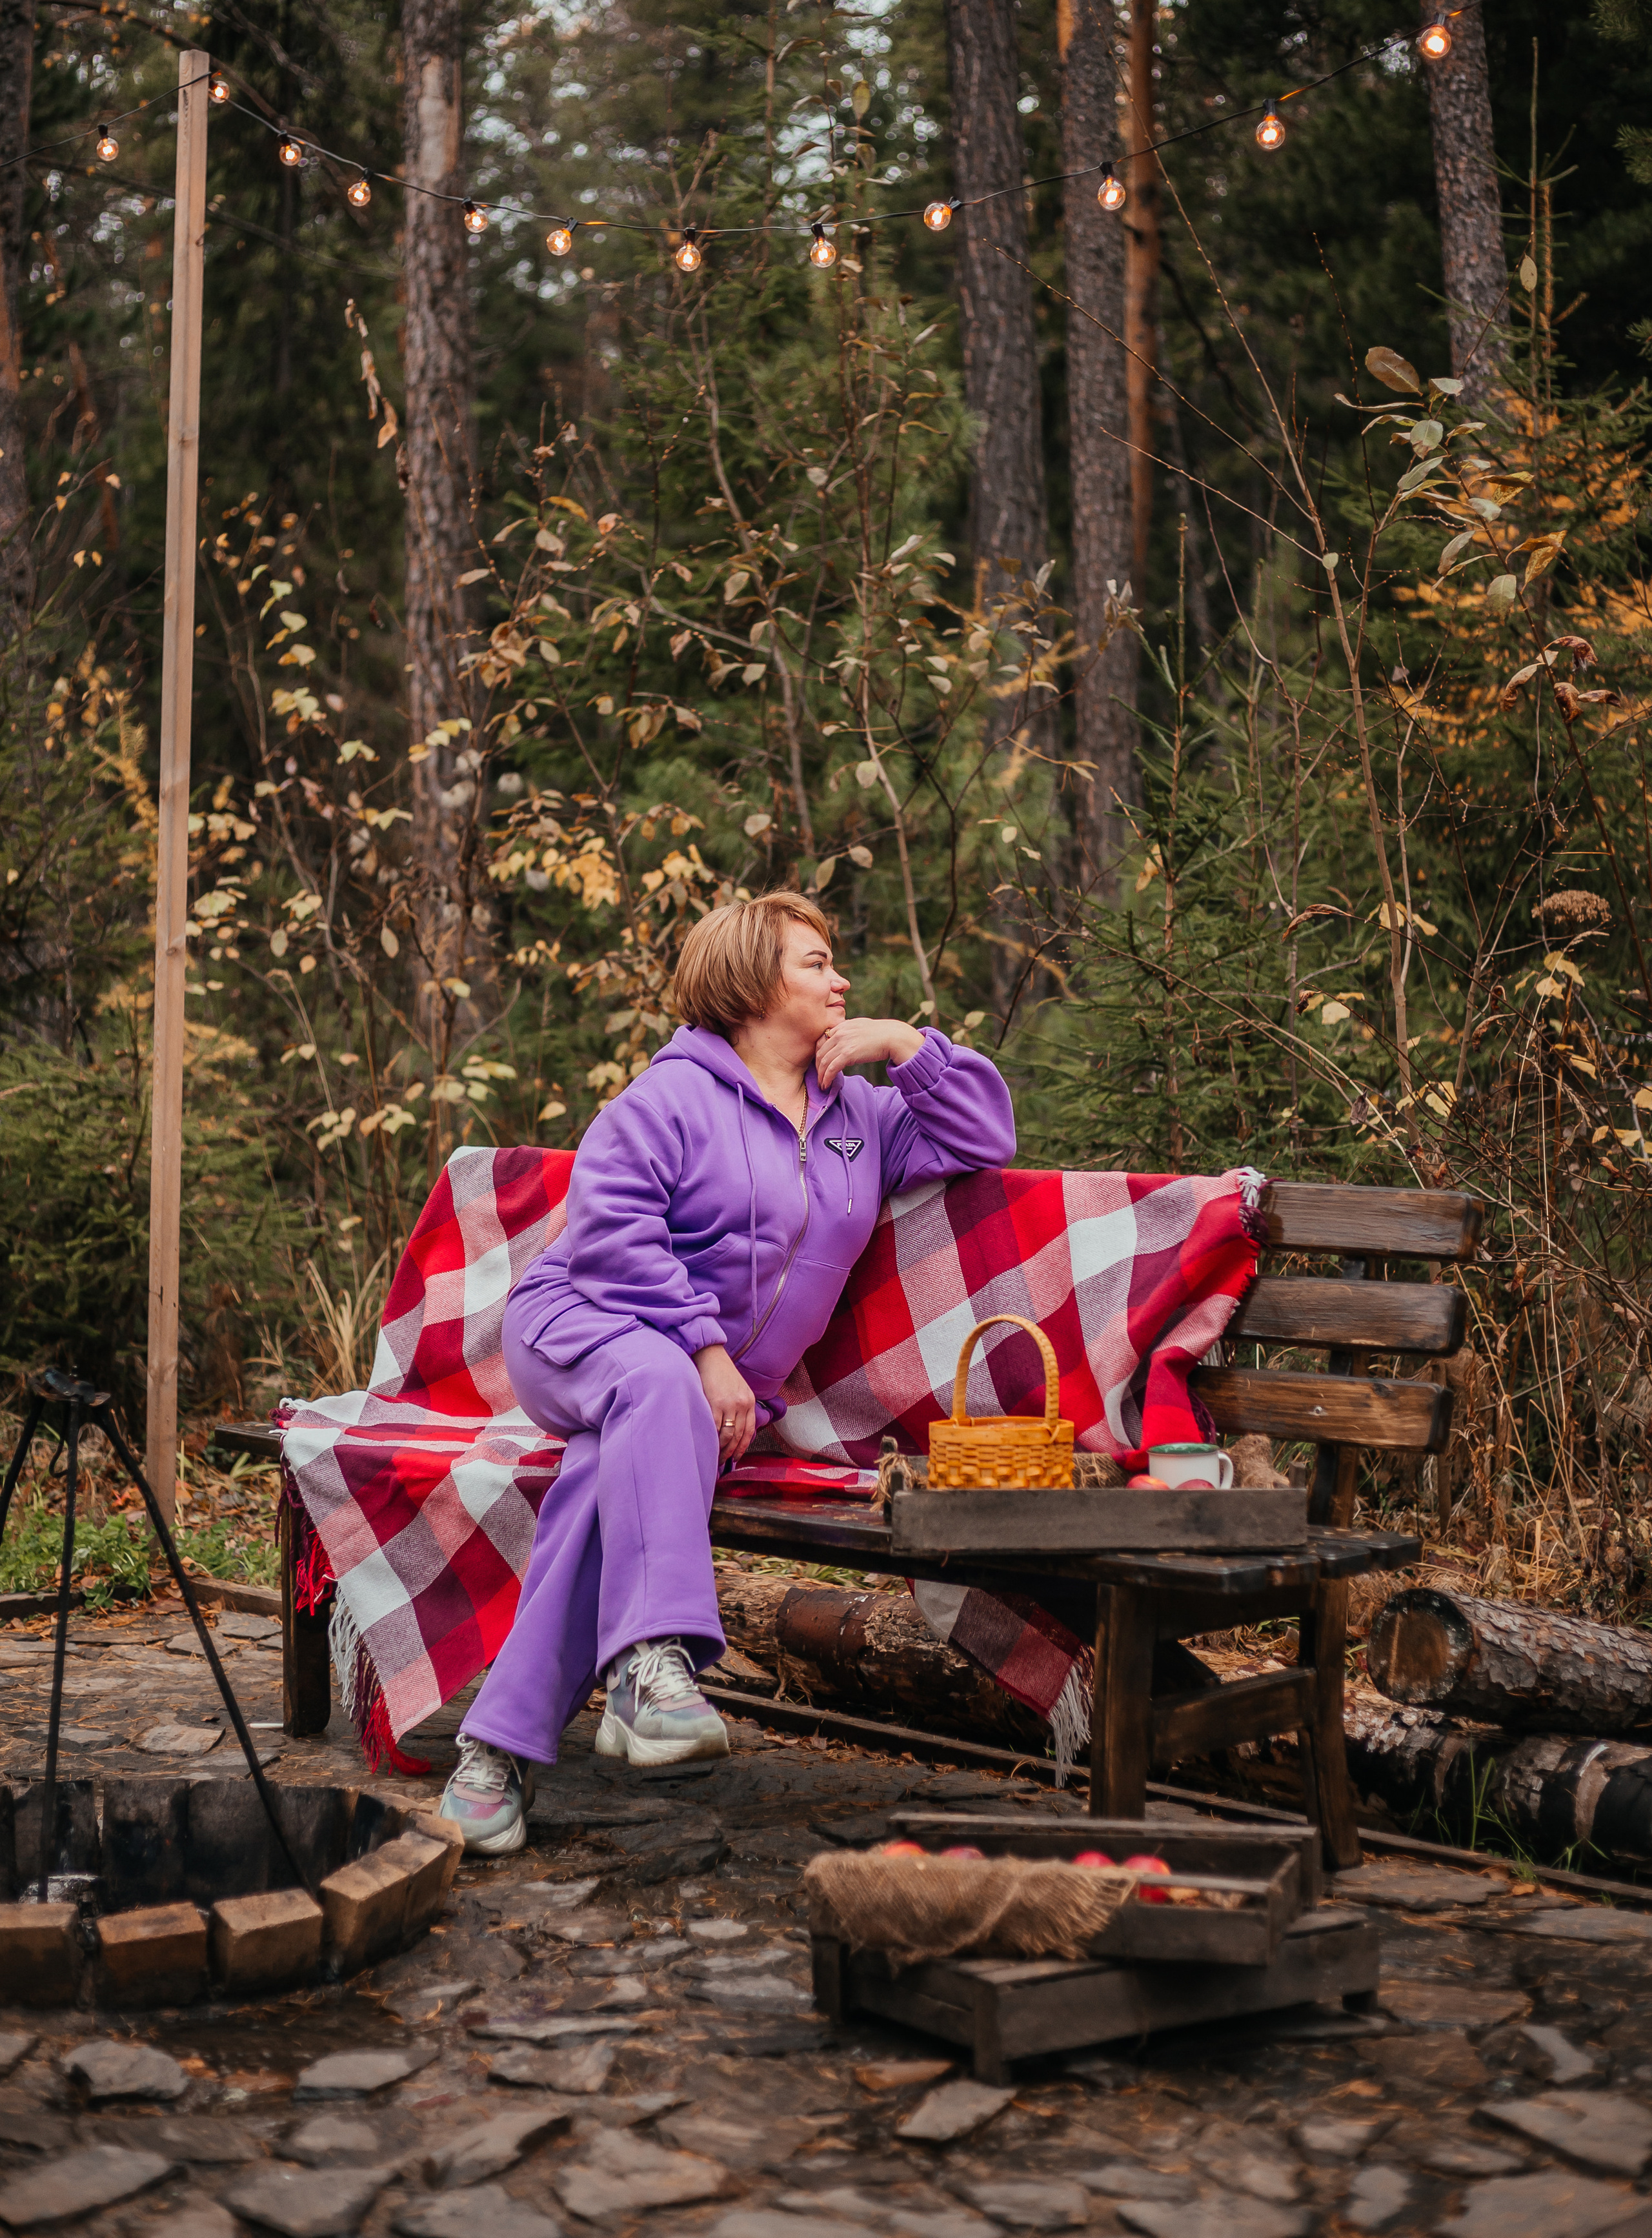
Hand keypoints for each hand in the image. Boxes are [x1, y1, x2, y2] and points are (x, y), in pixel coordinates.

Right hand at [694, 1343, 757, 1462]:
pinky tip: (708, 1445)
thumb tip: (731, 1426)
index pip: (749, 1430)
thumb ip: (738, 1405)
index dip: (743, 1447)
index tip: (736, 1457)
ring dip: (721, 1449)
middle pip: (738, 1436)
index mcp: (750, 1401)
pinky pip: (715, 1427)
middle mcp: (743, 1404)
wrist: (710, 1355)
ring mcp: (730, 1405)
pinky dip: (712, 1439)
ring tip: (714, 1457)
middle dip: (731, 1452)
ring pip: (727, 1435)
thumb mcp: (737, 1388)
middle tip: (723, 1463)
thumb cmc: (720, 1372)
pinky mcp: (715, 1404)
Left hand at [814, 1016, 924, 1091]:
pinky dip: (826, 1078)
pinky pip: (831, 1068)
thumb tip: (849, 1042)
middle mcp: (839, 1032)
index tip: (820, 1064)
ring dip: (820, 1075)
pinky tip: (826, 1085)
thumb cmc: (882, 1034)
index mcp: (842, 1026)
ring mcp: (842, 1043)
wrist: (893, 1036)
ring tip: (821, 1084)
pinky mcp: (847, 1054)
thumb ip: (851, 1032)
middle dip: (817, 1066)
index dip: (818, 1054)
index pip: (822, 1040)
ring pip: (823, 1061)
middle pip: (820, 1051)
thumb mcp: (862, 1027)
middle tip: (818, 1077)